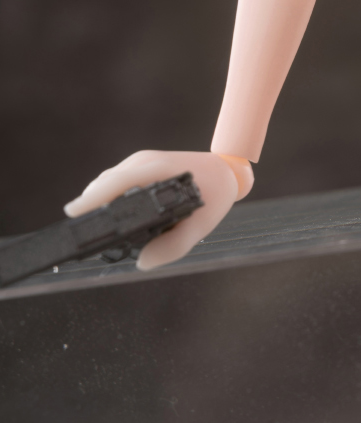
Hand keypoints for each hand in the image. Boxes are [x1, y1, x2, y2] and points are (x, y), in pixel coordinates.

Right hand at [64, 149, 252, 269]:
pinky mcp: (139, 164)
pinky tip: (105, 216)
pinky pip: (115, 180)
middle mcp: (146, 161)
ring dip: (97, 201)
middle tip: (82, 235)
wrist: (225, 171)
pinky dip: (106, 196)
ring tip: (92, 230)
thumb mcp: (200, 226)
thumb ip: (174, 246)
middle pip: (107, 181)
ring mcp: (141, 160)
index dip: (95, 196)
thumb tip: (142, 262)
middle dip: (91, 204)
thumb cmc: (214, 196)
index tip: (74, 212)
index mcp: (160, 170)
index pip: (120, 180)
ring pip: (108, 180)